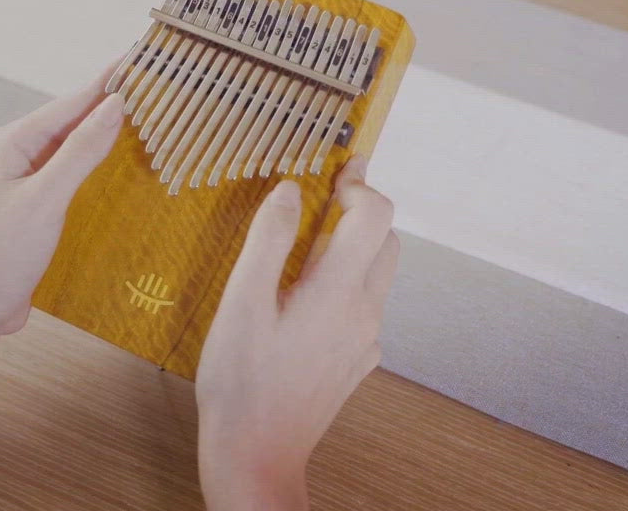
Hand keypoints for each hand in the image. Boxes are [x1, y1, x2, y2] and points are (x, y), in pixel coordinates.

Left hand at [0, 71, 123, 354]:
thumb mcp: (46, 199)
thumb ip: (81, 151)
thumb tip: (115, 106)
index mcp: (14, 142)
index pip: (72, 102)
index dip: (109, 81)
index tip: (141, 57)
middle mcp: (19, 154)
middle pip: (75, 120)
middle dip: (112, 102)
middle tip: (156, 84)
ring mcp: (28, 180)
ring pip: (76, 146)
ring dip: (108, 132)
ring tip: (147, 115)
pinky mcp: (37, 205)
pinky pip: (75, 173)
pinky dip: (100, 163)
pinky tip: (121, 164)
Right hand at [195, 157, 398, 510]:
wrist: (257, 456)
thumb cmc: (241, 384)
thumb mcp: (241, 304)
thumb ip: (268, 241)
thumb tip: (289, 190)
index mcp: (338, 292)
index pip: (376, 216)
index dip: (359, 185)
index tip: (335, 172)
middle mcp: (364, 314)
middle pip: (386, 242)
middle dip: (360, 214)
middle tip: (319, 203)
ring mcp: (365, 341)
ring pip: (376, 275)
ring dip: (352, 250)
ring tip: (301, 252)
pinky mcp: (357, 362)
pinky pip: (362, 308)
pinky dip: (343, 287)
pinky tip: (300, 301)